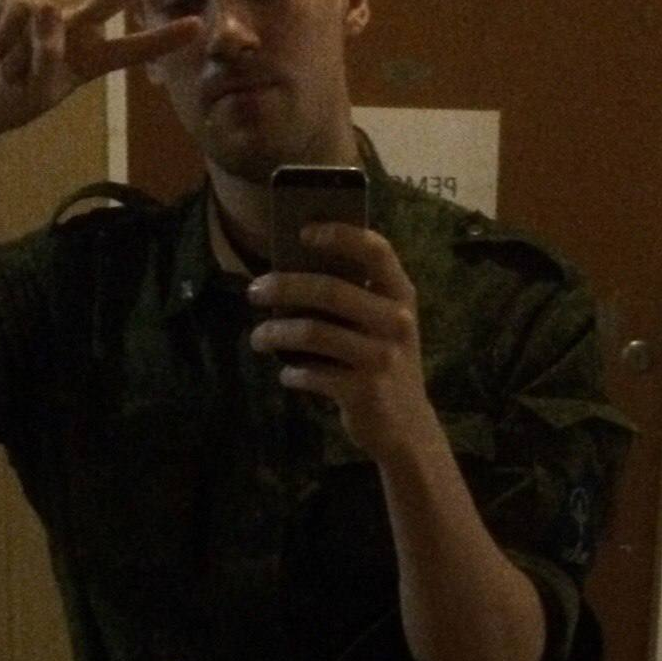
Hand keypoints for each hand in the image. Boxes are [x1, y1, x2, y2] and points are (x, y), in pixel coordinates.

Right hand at [0, 0, 201, 138]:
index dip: (162, 38)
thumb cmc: (7, 101)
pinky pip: (17, 7)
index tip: (196, 26)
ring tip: (7, 70)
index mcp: (88, 61)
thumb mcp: (37, 92)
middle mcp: (72, 31)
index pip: (131, 49)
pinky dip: (4, 34)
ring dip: (21, 52)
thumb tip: (47, 5)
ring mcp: (43, 12)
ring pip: (45, 18)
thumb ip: (49, 54)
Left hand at [246, 225, 442, 461]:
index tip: (302, 232)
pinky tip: (287, 375)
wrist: (408, 428)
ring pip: (312, 332)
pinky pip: (312, 373)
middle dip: (283, 287)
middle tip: (254, 291)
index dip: (339, 234)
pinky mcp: (363, 390)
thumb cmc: (385, 365)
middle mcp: (396, 321)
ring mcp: (381, 357)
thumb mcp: (384, 326)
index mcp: (401, 296)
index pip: (375, 250)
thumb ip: (356, 298)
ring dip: (275, 333)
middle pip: (329, 290)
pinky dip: (292, 374)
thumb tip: (293, 271)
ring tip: (257, 338)